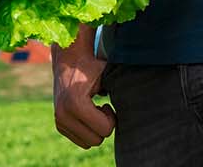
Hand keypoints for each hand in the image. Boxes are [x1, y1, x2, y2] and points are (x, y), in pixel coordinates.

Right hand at [52, 30, 114, 148]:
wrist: (70, 58)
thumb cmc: (94, 66)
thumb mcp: (109, 75)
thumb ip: (123, 89)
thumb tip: (143, 103)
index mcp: (75, 104)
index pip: (105, 130)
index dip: (111, 118)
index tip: (107, 104)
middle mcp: (63, 114)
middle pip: (96, 140)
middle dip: (103, 125)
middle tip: (102, 107)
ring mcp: (59, 120)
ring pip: (88, 143)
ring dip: (95, 129)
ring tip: (94, 109)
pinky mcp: (59, 124)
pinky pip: (80, 140)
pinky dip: (87, 130)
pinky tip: (87, 113)